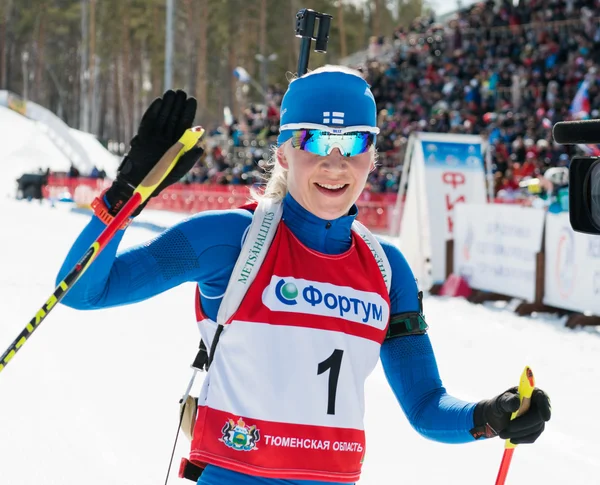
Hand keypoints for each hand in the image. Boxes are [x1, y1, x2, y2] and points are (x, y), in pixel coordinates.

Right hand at [103, 89, 203, 215]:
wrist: (140, 184)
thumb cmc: (161, 180)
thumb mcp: (178, 170)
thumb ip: (188, 160)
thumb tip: (201, 148)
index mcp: (178, 145)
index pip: (185, 125)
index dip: (188, 113)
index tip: (192, 100)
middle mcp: (167, 138)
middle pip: (174, 118)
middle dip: (178, 105)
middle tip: (181, 92)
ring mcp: (155, 136)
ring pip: (162, 117)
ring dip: (167, 105)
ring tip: (172, 93)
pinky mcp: (143, 137)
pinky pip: (149, 122)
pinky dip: (153, 112)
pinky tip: (159, 102)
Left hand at [470, 387, 550, 443]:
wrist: (495, 417)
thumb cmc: (498, 405)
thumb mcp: (500, 402)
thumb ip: (508, 401)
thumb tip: (518, 402)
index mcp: (529, 393)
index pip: (542, 397)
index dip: (545, 407)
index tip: (545, 418)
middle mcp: (537, 405)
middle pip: (539, 417)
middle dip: (523, 424)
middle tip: (508, 429)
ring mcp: (538, 418)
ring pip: (535, 429)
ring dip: (518, 433)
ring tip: (503, 434)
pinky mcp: (535, 429)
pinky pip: (532, 436)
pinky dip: (521, 439)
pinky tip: (511, 439)